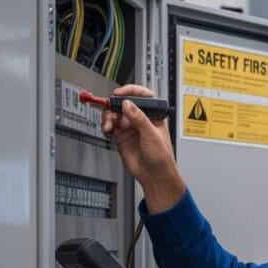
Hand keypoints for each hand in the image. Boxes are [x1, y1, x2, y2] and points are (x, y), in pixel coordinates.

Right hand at [101, 84, 184, 211]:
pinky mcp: (121, 135)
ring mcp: (130, 126)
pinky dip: (106, 124)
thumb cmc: (162, 157)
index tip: (121, 93)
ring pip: (115, 113)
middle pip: (125, 103)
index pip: (143, 95)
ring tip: (110, 125)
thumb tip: (128, 104)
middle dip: (116, 104)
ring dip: (109, 116)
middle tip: (111, 108)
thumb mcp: (151, 135)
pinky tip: (107, 129)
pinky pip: (110, 124)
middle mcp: (141, 119)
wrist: (154, 175)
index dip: (131, 91)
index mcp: (154, 115)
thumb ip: (139, 119)